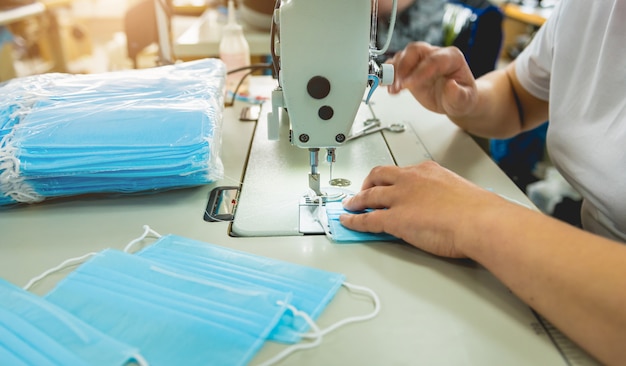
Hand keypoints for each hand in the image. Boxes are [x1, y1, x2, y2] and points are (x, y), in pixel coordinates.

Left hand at [340, 161, 502, 257]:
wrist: (478, 220)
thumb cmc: (478, 210)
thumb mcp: (459, 192)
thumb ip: (444, 196)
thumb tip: (443, 205)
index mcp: (428, 171)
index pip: (402, 172)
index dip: (391, 179)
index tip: (389, 184)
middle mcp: (410, 180)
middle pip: (379, 176)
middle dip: (367, 183)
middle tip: (363, 191)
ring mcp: (399, 198)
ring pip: (369, 195)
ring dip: (356, 201)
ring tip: (349, 205)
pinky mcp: (393, 218)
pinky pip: (367, 219)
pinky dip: (353, 220)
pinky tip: (347, 221)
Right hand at [387, 42, 477, 118]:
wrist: (453, 99)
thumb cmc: (461, 97)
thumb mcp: (465, 100)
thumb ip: (458, 94)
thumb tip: (450, 86)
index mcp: (451, 57)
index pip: (434, 60)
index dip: (420, 72)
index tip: (410, 85)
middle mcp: (434, 54)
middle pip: (415, 50)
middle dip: (403, 67)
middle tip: (398, 85)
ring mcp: (420, 60)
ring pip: (402, 56)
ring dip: (393, 72)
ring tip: (392, 89)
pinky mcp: (409, 68)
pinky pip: (395, 65)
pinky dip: (387, 74)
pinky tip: (384, 84)